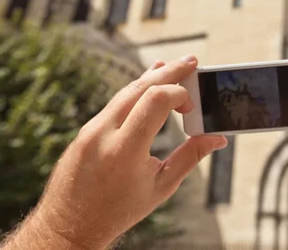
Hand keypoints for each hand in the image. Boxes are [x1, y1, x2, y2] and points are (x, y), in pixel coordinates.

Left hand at [6, 56, 226, 249]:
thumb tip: (217, 138)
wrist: (70, 225)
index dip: (179, 93)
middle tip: (192, 62)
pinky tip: (149, 87)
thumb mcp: (161, 187)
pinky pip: (115, 103)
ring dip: (152, 77)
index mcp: (125, 150)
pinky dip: (136, 92)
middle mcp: (103, 133)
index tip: (192, 106)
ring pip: (126, 91)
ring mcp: (90, 129)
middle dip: (170, 72)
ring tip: (173, 67)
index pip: (155, 100)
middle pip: (140, 87)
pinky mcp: (86, 130)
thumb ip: (190, 157)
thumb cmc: (118, 210)